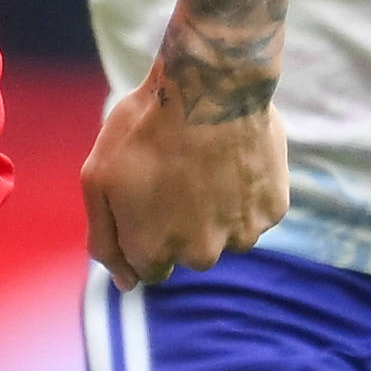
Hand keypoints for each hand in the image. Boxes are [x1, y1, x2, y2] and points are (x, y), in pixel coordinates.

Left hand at [83, 58, 288, 289]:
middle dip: (180, 223)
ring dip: (216, 210)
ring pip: (226, 235)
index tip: (148, 195)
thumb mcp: (97, 180)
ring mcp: (242, 234)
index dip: (145, 230)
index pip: (148, 267)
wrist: (208, 85)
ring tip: (205, 163)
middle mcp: (200, 255)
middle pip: (188, 253)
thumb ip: (105, 240)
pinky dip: (245, 192)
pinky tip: (232, 158)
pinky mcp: (273, 210)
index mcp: (153, 252)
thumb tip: (125, 285)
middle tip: (176, 173)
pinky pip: (255, 211)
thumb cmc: (143, 128)